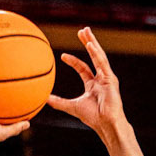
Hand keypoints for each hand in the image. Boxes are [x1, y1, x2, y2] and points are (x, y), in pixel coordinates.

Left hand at [46, 29, 132, 148]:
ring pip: (99, 56)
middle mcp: (101, 79)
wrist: (106, 124)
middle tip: (82, 31)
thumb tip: (44, 99)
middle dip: (88, 43)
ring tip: (86, 31)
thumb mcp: (72, 107)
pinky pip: (102, 63)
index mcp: (93, 84)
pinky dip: (96, 54)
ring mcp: (107, 78)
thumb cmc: (93, 117)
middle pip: (93, 56)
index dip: (73, 61)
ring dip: (92, 43)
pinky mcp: (111, 79)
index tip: (63, 55)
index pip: (82, 68)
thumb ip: (59, 102)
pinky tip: (90, 44)